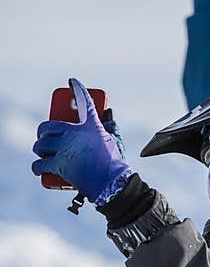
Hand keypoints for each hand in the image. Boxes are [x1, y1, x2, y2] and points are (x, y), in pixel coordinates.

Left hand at [32, 78, 129, 203]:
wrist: (112, 185)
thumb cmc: (115, 164)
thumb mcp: (115, 142)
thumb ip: (110, 127)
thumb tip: (108, 115)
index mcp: (90, 126)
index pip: (85, 102)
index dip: (78, 88)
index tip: (71, 81)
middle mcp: (75, 134)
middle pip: (48, 126)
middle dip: (43, 131)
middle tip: (46, 136)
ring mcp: (64, 150)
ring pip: (40, 145)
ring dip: (39, 149)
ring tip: (43, 153)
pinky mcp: (58, 165)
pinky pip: (39, 164)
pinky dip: (37, 167)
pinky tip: (39, 168)